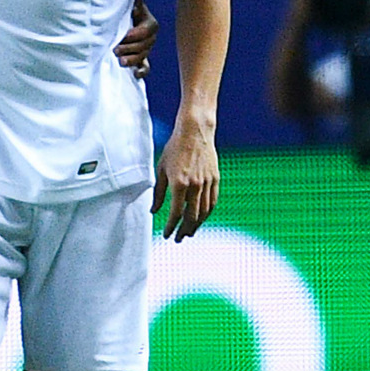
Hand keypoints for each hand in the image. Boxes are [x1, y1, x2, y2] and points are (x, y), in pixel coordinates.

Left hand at [115, 0, 158, 77]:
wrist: (122, 19)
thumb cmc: (125, 10)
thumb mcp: (130, 4)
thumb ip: (135, 3)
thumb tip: (137, 0)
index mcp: (150, 24)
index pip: (145, 31)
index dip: (135, 35)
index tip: (124, 36)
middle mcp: (150, 38)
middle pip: (144, 45)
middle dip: (129, 48)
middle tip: (115, 50)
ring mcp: (146, 49)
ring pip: (143, 57)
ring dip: (132, 60)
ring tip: (120, 61)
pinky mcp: (141, 59)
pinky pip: (145, 67)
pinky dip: (141, 72)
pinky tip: (135, 75)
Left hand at [152, 120, 218, 240]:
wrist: (195, 132)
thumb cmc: (174, 149)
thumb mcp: (161, 170)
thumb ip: (158, 192)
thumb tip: (154, 210)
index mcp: (179, 184)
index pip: (176, 213)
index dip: (171, 226)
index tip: (166, 234)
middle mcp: (195, 186)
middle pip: (192, 216)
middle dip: (184, 230)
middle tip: (178, 239)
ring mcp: (208, 183)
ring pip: (204, 211)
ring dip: (196, 225)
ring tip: (189, 232)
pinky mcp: (216, 179)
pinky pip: (212, 201)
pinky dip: (206, 213)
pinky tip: (200, 218)